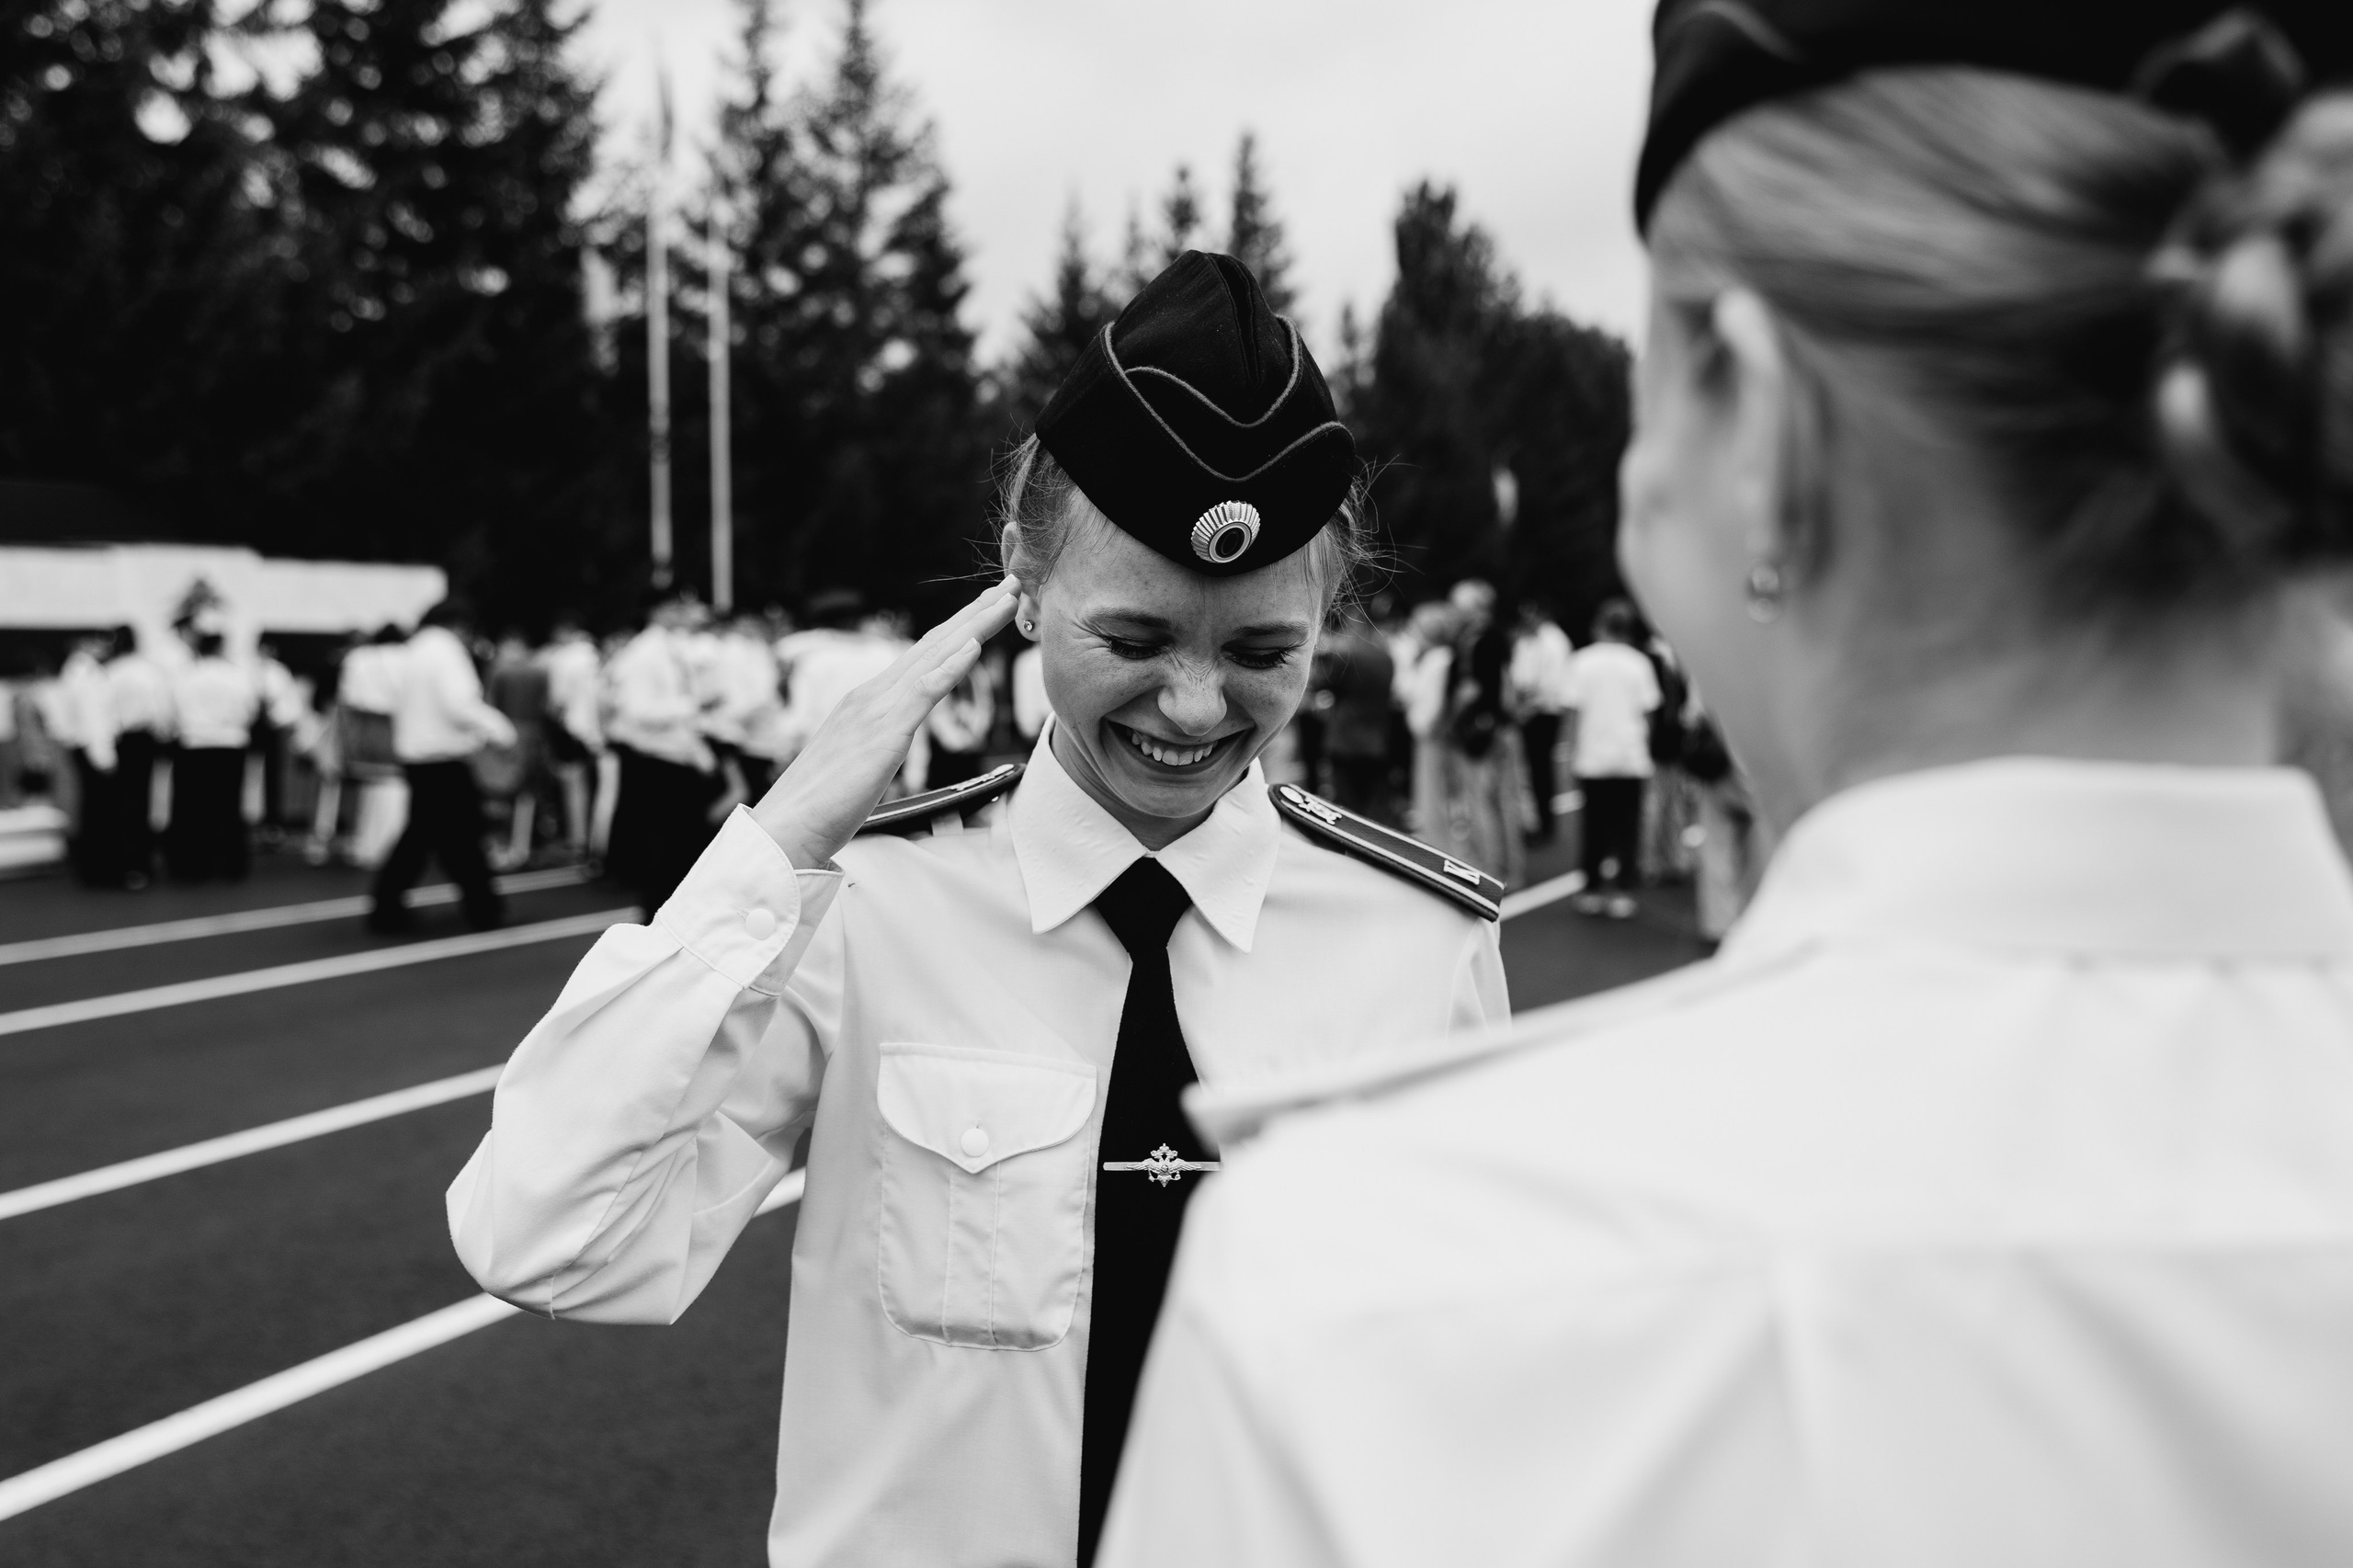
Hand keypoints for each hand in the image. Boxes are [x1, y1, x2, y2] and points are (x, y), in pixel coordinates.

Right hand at [749, 578, 1019, 868]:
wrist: (787, 825)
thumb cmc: (820, 805)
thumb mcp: (857, 762)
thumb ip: (875, 742)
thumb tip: (885, 742)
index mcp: (867, 700)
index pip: (921, 656)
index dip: (956, 629)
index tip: (984, 608)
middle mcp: (872, 694)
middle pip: (933, 644)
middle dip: (974, 614)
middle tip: (1009, 585)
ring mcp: (877, 709)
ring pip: (935, 656)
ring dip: (974, 626)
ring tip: (1006, 600)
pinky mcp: (884, 732)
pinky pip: (924, 692)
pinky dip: (951, 667)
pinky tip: (974, 647)